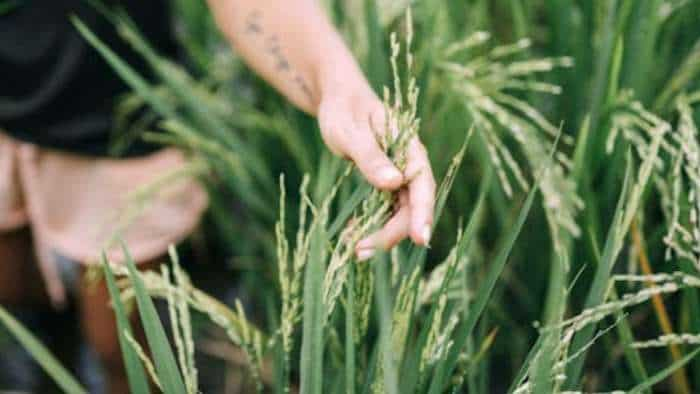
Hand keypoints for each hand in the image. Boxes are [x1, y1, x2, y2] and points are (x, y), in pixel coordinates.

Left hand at [317, 90, 435, 260]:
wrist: (337, 99)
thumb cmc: (344, 109)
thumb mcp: (351, 132)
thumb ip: (371, 157)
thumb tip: (394, 183)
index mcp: (409, 148)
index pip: (422, 186)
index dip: (423, 214)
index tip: (419, 240)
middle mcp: (409, 164)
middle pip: (410, 207)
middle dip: (390, 233)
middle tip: (361, 253)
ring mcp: (398, 174)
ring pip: (398, 212)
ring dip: (380, 233)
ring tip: (354, 250)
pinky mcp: (385, 181)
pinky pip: (385, 209)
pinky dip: (372, 223)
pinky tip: (352, 232)